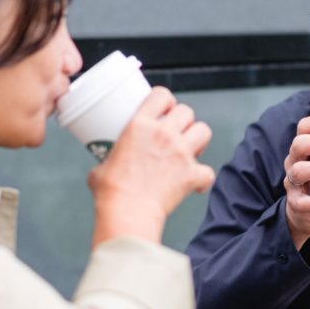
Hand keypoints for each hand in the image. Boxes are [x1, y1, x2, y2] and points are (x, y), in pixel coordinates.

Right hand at [88, 87, 214, 246]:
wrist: (127, 213)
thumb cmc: (111, 192)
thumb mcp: (101, 167)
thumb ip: (108, 161)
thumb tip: (103, 169)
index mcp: (140, 125)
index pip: (161, 95)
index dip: (166, 100)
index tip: (164, 109)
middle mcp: (164, 134)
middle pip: (186, 111)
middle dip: (183, 120)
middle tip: (176, 132)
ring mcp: (181, 153)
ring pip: (204, 131)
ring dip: (198, 139)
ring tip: (189, 150)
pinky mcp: (192, 174)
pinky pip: (208, 171)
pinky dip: (203, 179)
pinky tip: (195, 184)